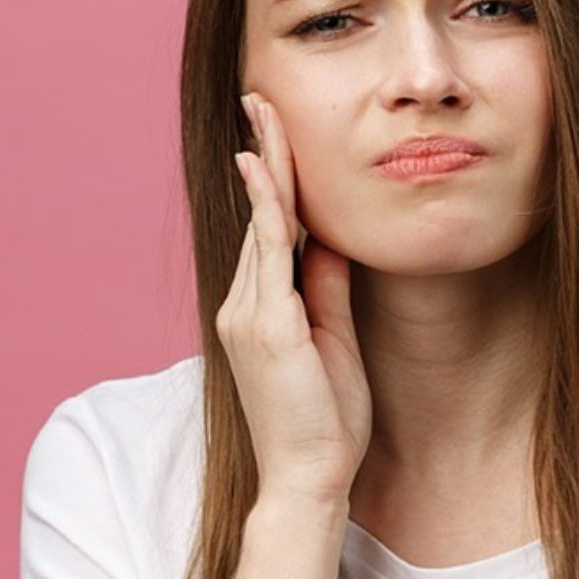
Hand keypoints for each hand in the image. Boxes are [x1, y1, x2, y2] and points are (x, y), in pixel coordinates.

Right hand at [215, 92, 371, 506]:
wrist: (309, 478)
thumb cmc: (325, 421)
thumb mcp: (333, 341)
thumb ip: (326, 289)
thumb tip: (332, 240)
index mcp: (262, 310)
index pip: (270, 230)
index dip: (272, 179)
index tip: (270, 135)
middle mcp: (245, 304)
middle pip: (261, 215)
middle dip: (263, 155)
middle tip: (262, 100)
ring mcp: (249, 313)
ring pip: (262, 224)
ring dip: (266, 164)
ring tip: (265, 113)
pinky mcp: (266, 324)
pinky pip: (270, 251)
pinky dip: (268, 206)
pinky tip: (262, 169)